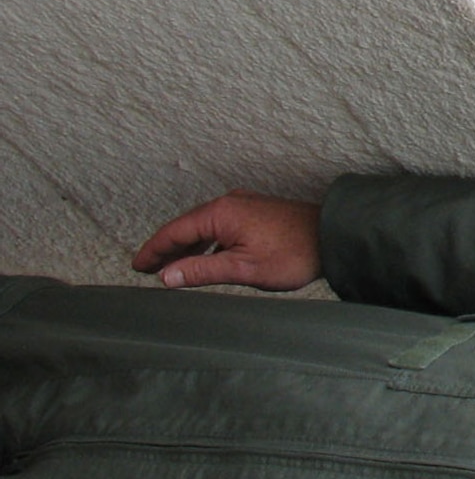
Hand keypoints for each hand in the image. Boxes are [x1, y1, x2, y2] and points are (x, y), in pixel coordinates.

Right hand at [133, 189, 322, 291]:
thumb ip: (202, 270)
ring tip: (171, 267)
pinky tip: (206, 258)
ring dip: (187, 246)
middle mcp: (229, 202)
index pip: (175, 231)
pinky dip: (207, 242)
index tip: (137, 265)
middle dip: (166, 248)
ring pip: (204, 226)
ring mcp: (244, 205)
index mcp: (221, 212)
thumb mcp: (243, 268)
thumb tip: (166, 275)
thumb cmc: (294, 253)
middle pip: (187, 227)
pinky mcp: (256, 212)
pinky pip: (221, 226)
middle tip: (147, 269)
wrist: (334, 236)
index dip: (153, 250)